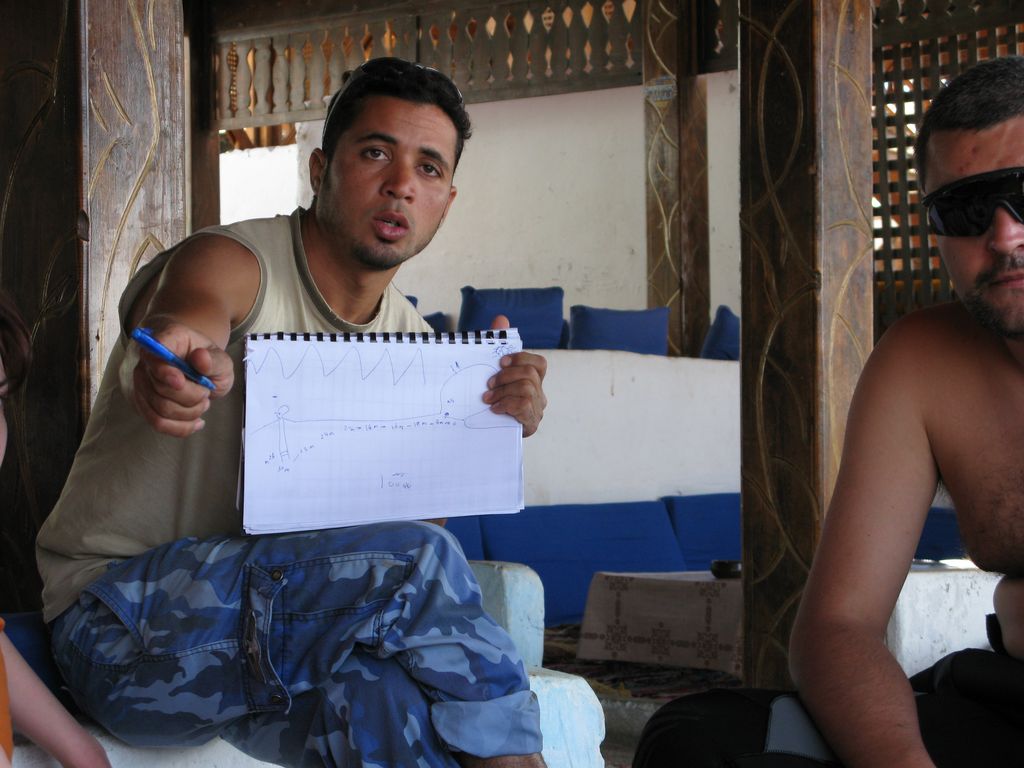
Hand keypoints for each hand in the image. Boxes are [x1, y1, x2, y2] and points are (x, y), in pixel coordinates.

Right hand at [124, 319, 233, 436]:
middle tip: (206, 391)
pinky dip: (181, 427)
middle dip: (192, 396)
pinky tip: (197, 422)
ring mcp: (141, 383)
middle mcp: (147, 360)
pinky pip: (158, 423)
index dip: (164, 371)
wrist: (200, 369)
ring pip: (160, 410)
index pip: (154, 354)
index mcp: (167, 339)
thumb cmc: (209, 362)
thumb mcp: (221, 359)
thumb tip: (200, 358)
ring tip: (202, 403)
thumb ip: (214, 360)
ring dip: (189, 412)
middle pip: (160, 389)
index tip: (180, 381)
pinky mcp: (143, 403)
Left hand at [482, 315, 546, 436]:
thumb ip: (495, 345)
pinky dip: (506, 405)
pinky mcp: (530, 424)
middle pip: (531, 374)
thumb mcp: (489, 372)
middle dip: (506, 376)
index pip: (539, 363)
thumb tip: (501, 319)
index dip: (521, 358)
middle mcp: (539, 394)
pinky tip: (494, 410)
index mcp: (532, 381)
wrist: (482, 434)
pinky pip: (523, 406)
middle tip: (488, 385)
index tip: (500, 362)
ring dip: (503, 392)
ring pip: (527, 389)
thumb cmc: (489, 400)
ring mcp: (536, 410)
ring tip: (488, 399)